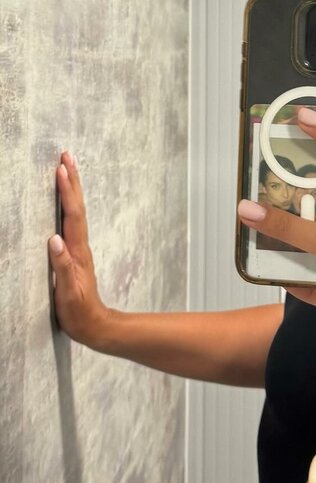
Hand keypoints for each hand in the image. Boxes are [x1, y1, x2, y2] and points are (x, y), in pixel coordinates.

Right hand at [48, 152, 113, 347]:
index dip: (67, 192)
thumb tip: (54, 239)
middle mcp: (80, 246)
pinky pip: (71, 223)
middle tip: (67, 155)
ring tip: (65, 169)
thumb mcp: (69, 292)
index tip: (62, 168)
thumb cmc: (79, 312)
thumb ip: (62, 267)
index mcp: (77, 251)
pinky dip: (67, 207)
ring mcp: (78, 250)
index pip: (72, 216)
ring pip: (75, 213)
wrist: (94, 326)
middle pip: (76, 208)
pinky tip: (64, 203)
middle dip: (72, 181)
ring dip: (71, 190)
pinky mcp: (74, 256)